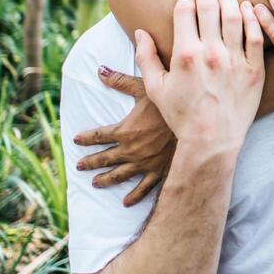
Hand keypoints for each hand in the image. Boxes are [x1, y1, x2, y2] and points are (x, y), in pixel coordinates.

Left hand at [73, 68, 176, 205]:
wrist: (196, 123)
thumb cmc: (170, 103)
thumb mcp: (144, 88)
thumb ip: (120, 81)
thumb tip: (99, 70)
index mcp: (125, 131)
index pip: (99, 136)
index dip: (86, 138)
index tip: (76, 140)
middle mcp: (131, 150)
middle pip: (105, 158)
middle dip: (90, 162)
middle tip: (79, 167)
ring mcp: (144, 163)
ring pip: (119, 175)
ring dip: (105, 179)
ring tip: (95, 183)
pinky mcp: (159, 171)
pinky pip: (144, 187)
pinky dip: (134, 196)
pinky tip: (126, 203)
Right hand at [135, 0, 265, 151]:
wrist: (212, 140)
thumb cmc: (181, 115)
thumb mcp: (155, 88)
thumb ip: (145, 57)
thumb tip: (140, 32)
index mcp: (185, 55)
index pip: (185, 9)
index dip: (185, 0)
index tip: (187, 2)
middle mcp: (211, 54)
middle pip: (210, 6)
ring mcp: (235, 60)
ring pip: (235, 15)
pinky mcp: (255, 69)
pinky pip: (256, 35)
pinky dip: (253, 17)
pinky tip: (247, 8)